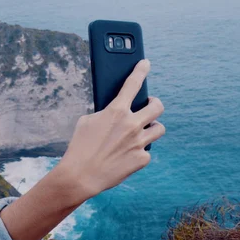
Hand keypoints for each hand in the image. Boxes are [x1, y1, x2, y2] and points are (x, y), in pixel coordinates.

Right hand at [58, 59, 164, 199]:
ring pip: (159, 129)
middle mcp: (132, 124)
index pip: (133, 84)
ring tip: (143, 130)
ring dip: (152, 127)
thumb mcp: (87, 122)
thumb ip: (105, 113)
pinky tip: (128, 154)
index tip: (145, 64)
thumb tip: (116, 113)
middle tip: (149, 105)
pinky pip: (147, 151)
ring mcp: (139, 142)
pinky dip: (139, 151)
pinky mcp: (142, 159)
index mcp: (116, 111)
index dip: (141, 70)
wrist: (81, 175)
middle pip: (157, 107)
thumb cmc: (80, 147)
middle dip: (155, 103)